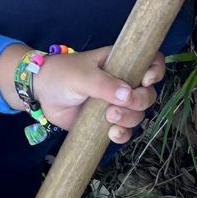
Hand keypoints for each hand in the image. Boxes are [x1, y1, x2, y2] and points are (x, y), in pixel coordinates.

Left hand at [4, 45, 164, 140]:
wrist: (40, 93)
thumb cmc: (61, 74)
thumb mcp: (82, 75)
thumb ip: (104, 84)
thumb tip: (128, 94)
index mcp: (120, 63)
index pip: (151, 62)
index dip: (156, 71)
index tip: (146, 81)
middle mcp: (123, 83)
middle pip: (148, 94)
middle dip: (139, 102)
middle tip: (118, 105)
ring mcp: (115, 104)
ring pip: (138, 115)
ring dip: (129, 119)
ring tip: (108, 116)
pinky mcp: (105, 122)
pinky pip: (124, 131)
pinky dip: (123, 135)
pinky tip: (112, 134)